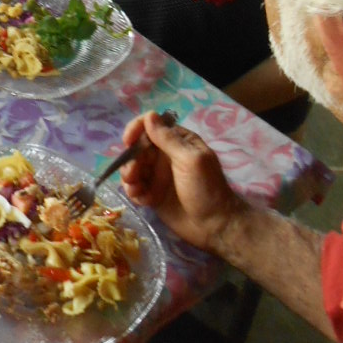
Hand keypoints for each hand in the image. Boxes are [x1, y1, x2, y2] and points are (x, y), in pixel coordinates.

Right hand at [119, 110, 246, 254]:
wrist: (214, 227)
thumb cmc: (207, 189)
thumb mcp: (190, 160)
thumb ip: (169, 139)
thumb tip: (149, 115)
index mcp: (177, 142)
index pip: (150, 126)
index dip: (136, 130)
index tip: (128, 142)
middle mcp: (164, 156)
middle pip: (136, 148)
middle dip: (130, 159)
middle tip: (132, 174)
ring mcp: (158, 176)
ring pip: (132, 168)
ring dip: (129, 177)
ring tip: (136, 189)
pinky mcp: (153, 194)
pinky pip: (135, 188)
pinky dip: (134, 192)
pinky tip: (143, 200)